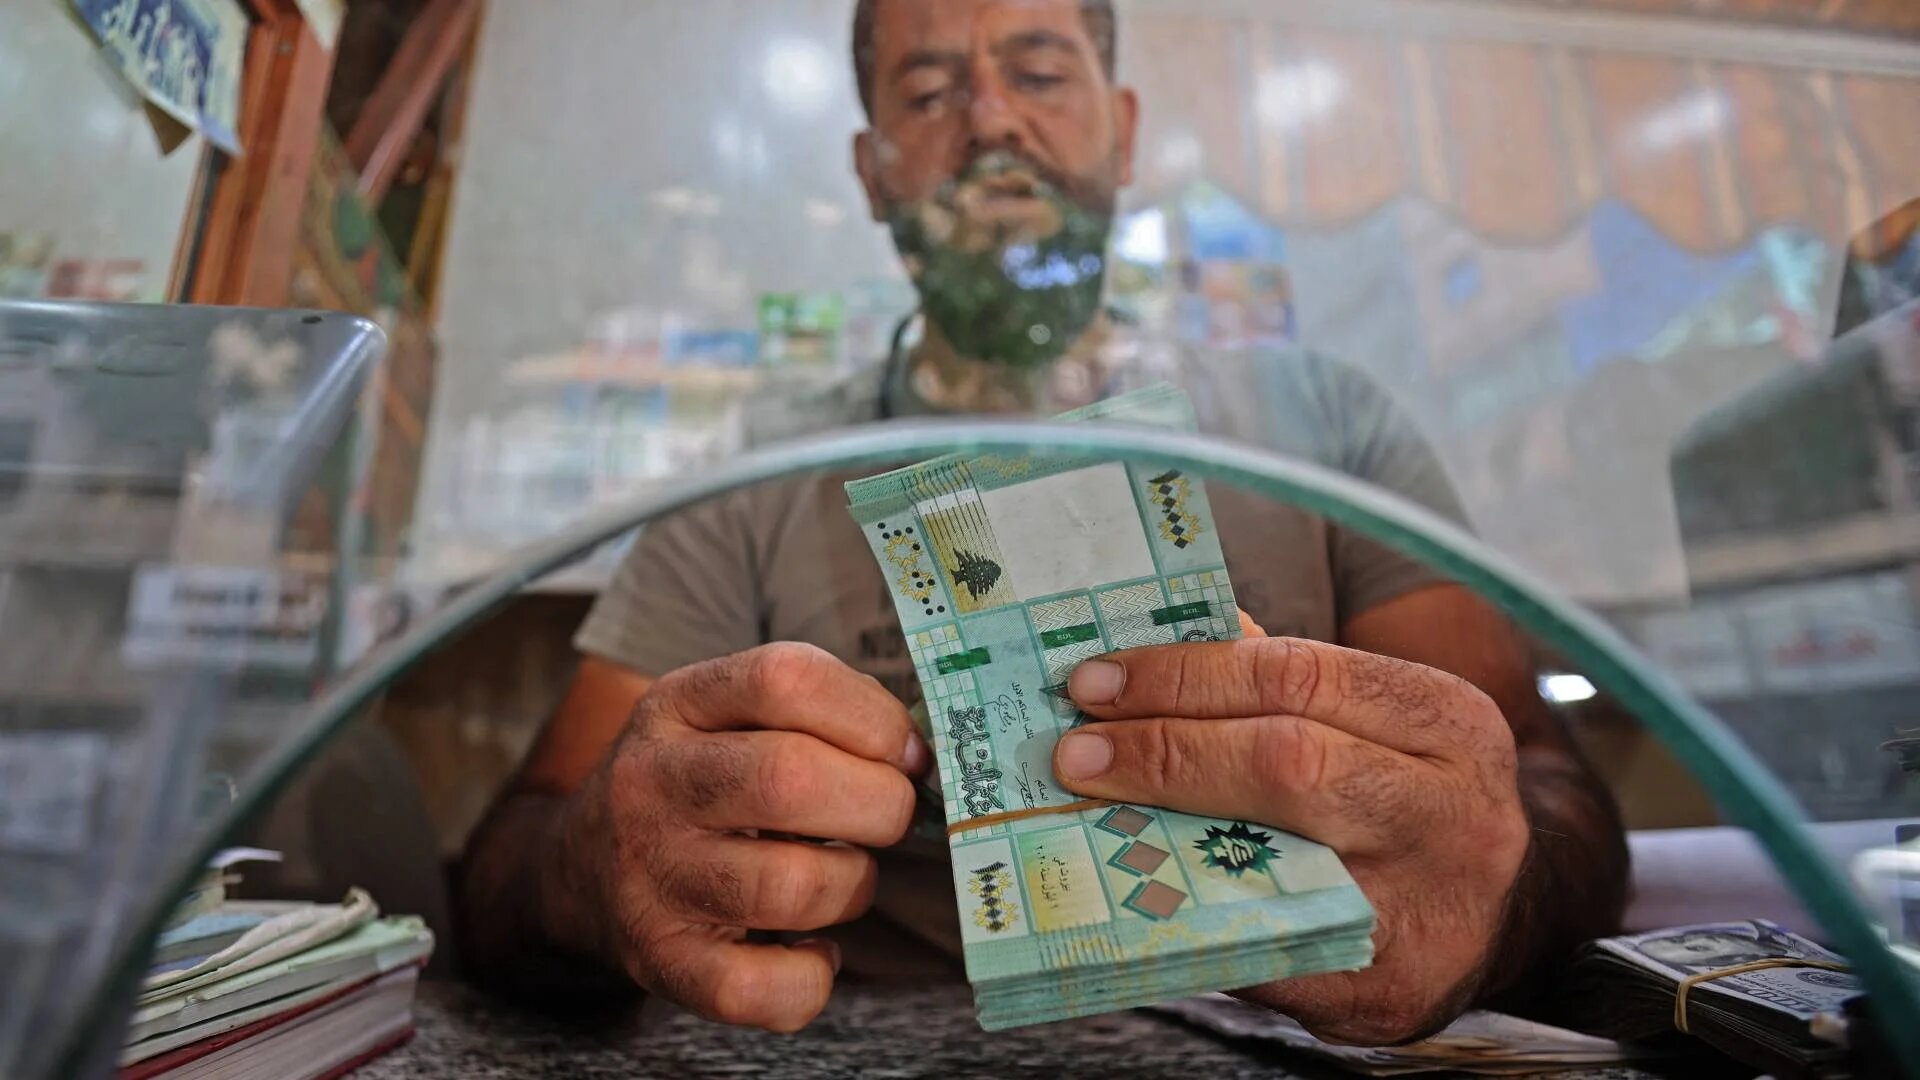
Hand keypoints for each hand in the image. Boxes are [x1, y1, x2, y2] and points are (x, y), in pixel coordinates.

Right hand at [556, 643, 928, 1031]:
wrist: (579, 867)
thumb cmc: (695, 782)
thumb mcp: (726, 714)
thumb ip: (818, 712)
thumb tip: (917, 757)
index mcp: (679, 704)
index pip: (786, 679)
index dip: (872, 716)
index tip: (905, 752)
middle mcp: (653, 783)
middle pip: (793, 779)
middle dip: (879, 804)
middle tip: (886, 815)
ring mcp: (651, 876)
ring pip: (792, 886)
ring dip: (852, 885)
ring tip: (842, 875)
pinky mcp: (660, 960)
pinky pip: (759, 987)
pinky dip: (812, 976)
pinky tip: (812, 947)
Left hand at [1051, 637, 1528, 1044]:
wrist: (1489, 924)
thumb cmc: (1400, 801)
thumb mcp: (1373, 727)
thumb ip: (1278, 684)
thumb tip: (1148, 644)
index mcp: (1447, 721)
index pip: (1296, 674)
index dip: (1183, 674)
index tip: (1094, 682)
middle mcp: (1455, 811)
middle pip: (1288, 759)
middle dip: (1165, 749)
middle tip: (1075, 752)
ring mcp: (1432, 908)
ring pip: (1277, 858)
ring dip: (1163, 831)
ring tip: (1086, 813)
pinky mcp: (1391, 991)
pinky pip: (1268, 948)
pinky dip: (1194, 917)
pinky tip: (1134, 894)